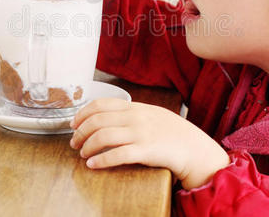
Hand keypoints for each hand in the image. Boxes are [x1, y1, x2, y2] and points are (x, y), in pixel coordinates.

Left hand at [70, 98, 230, 189]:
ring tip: (83, 154)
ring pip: (103, 136)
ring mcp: (141, 133)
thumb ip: (132, 113)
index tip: (74, 123)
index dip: (83, 113)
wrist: (195, 148)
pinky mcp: (145, 151)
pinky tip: (93, 165)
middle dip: (81, 132)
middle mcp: (136, 117)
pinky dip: (101, 160)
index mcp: (136, 107)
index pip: (101, 104)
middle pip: (98, 120)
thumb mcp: (152, 115)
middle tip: (74, 142)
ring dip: (87, 146)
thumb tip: (108, 117)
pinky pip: (117, 155)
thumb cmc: (172, 133)